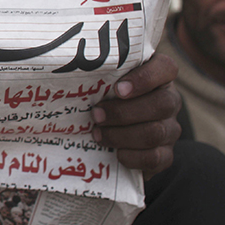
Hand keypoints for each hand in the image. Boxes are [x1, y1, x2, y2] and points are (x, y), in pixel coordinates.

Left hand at [90, 52, 181, 178]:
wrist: (120, 138)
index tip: (118, 89)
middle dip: (124, 112)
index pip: (166, 68)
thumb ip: (97, 74)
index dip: (145, 78)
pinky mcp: (165, 155)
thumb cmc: (106, 100)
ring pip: (155, 132)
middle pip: (161, 104)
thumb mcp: (105, 83)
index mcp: (159, 77)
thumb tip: (53, 66)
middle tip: (96, 115)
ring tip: (98, 134)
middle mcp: (170, 101)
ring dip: (122, 135)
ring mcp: (170, 129)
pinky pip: (155, 158)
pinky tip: (115, 153)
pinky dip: (131, 157)